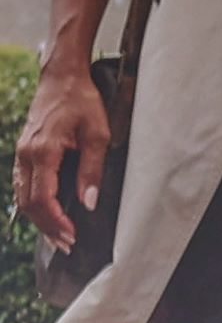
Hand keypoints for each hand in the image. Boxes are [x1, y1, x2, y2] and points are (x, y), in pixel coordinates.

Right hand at [15, 58, 108, 250]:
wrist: (61, 78)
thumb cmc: (82, 101)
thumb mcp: (98, 134)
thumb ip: (92, 169)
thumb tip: (89, 202)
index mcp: (43, 152)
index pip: (42, 198)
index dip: (56, 221)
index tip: (72, 235)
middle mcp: (26, 155)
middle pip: (28, 202)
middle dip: (47, 226)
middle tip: (67, 244)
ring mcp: (21, 153)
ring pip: (21, 196)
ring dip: (38, 218)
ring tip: (57, 236)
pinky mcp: (24, 152)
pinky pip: (21, 184)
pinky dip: (32, 203)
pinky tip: (45, 214)